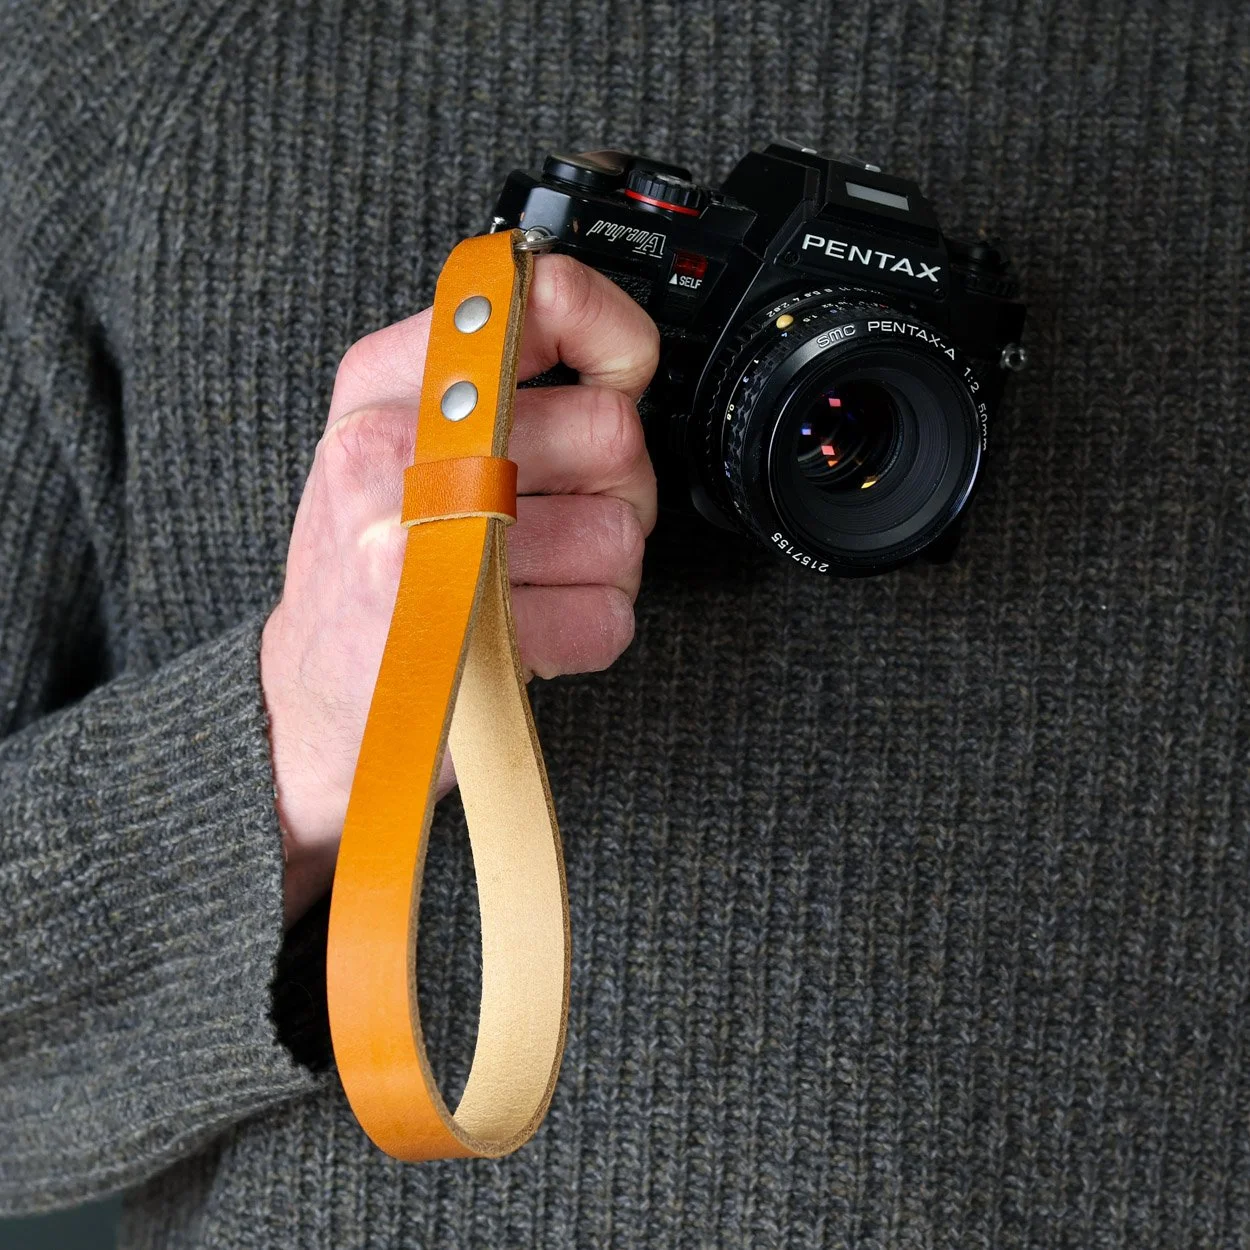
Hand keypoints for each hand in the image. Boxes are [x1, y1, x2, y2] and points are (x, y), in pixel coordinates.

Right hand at [261, 255, 659, 926]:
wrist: (308, 691)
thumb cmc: (364, 559)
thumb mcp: (387, 435)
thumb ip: (477, 376)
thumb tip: (606, 352)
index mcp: (384, 385)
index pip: (537, 304)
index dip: (613, 336)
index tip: (623, 370)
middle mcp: (399, 453)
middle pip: (609, 431)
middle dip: (620, 485)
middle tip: (573, 512)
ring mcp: (428, 548)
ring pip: (618, 531)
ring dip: (606, 568)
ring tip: (545, 578)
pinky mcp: (464, 638)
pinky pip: (606, 616)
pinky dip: (591, 630)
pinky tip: (536, 628)